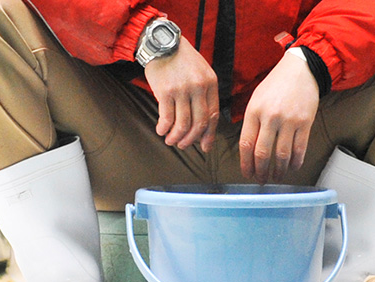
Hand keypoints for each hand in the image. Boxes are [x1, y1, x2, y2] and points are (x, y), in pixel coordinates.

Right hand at [143, 37, 219, 152]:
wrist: (162, 42)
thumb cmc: (181, 60)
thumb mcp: (200, 72)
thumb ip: (204, 95)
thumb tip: (203, 126)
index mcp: (210, 83)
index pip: (213, 115)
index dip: (209, 134)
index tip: (204, 146)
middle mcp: (199, 87)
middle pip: (199, 123)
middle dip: (191, 139)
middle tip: (183, 144)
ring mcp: (182, 89)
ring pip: (183, 124)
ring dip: (176, 137)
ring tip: (170, 140)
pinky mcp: (165, 91)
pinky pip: (167, 118)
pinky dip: (163, 128)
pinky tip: (161, 130)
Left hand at [239, 51, 319, 182]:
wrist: (301, 69)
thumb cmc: (276, 85)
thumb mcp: (256, 99)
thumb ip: (251, 122)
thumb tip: (248, 150)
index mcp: (254, 111)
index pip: (246, 144)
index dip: (246, 164)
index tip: (247, 174)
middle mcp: (270, 117)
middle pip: (262, 153)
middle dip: (261, 171)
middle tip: (261, 180)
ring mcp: (289, 120)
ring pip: (281, 154)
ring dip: (278, 170)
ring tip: (276, 177)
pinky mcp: (305, 122)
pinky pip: (300, 148)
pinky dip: (296, 162)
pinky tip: (292, 167)